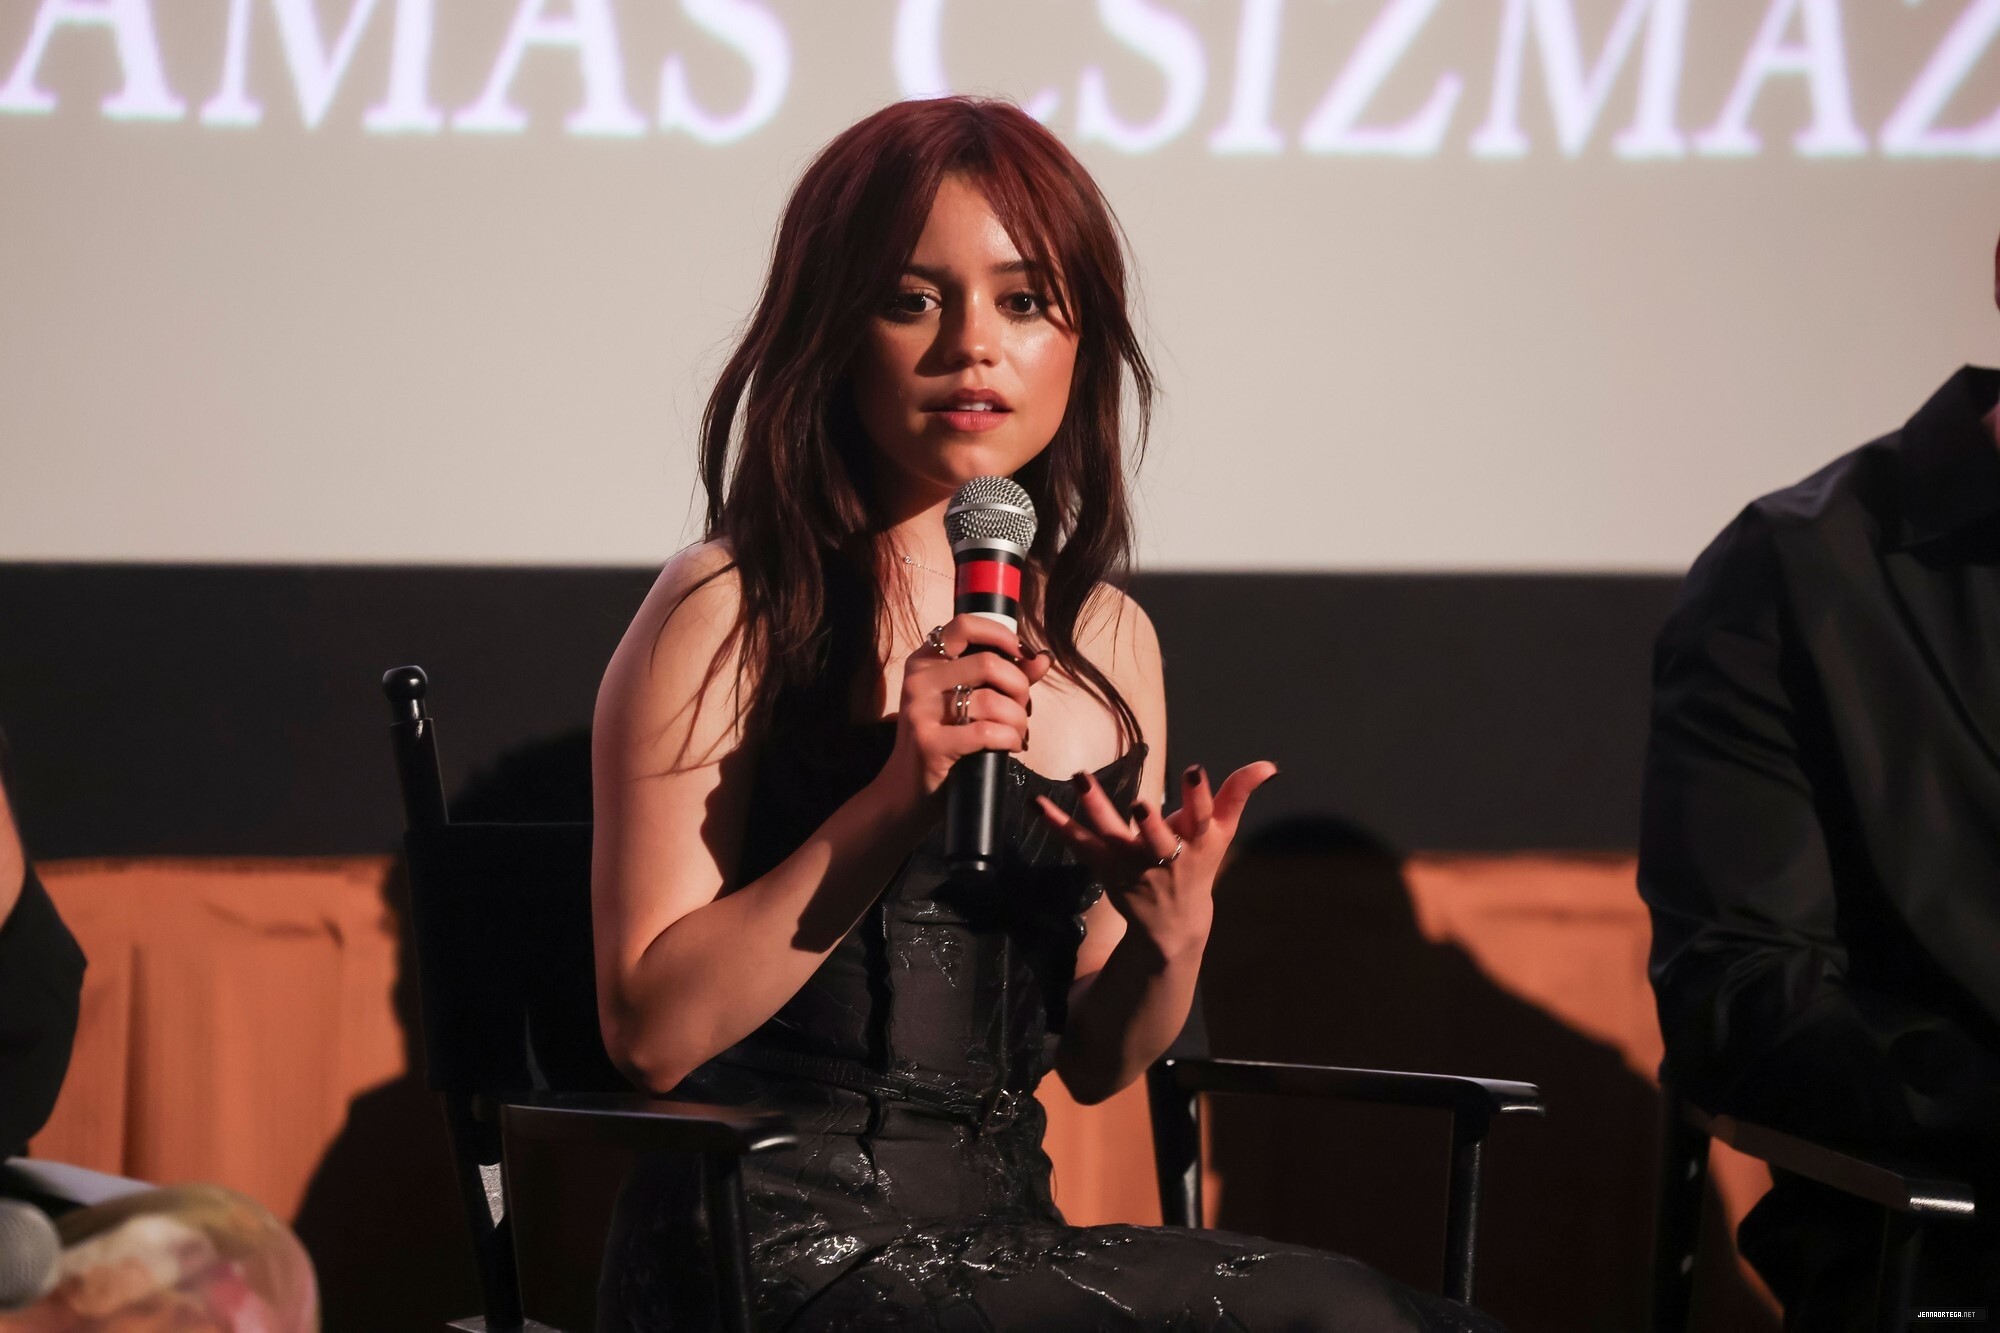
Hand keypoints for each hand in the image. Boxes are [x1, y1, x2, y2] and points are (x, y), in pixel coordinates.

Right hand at [875, 614, 1053, 807]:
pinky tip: (1011, 745)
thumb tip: (1042, 658)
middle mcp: (918, 680)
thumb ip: (1004, 677)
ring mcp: (920, 711)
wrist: (908, 789)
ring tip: (1018, 732)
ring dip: (1019, 720)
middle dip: (1019, 687)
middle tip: (1022, 707)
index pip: (965, 625)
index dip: (1001, 635)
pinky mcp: (929, 743)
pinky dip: (1010, 738)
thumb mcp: (968, 702)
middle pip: (988, 664)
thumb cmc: (945, 739)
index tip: (1021, 654)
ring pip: (993, 701)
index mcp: (925, 661)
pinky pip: (987, 732)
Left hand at [1035, 761, 1277, 958]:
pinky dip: (1058, 824)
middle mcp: (1165, 856)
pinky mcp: (1105, 868)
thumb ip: (1238, 795)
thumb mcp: (1222, 834)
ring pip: (1112, 836)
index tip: (1194, 770)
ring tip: (1080, 779)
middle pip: (1156, 837)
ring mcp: (1132, 864)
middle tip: (1141, 802)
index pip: (1202, 816)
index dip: (1199, 795)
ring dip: (1096, 809)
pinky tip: (1038, 802)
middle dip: (1150, 822)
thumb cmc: (1199, 867)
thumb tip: (1268, 765)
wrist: (1172, 923)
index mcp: (1198, 843)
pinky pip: (1079, 843)